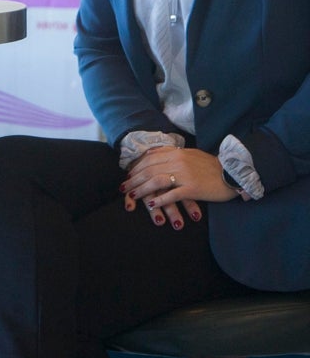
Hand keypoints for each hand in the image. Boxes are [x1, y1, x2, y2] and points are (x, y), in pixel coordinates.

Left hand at [120, 146, 238, 229]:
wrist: (233, 173)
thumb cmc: (211, 165)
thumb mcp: (189, 154)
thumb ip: (171, 154)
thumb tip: (152, 153)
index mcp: (176, 152)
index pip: (149, 159)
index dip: (136, 167)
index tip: (128, 175)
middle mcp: (178, 161)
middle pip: (149, 170)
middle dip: (134, 179)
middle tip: (123, 188)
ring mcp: (185, 175)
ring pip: (156, 181)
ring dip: (142, 189)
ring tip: (132, 196)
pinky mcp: (192, 188)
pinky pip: (172, 195)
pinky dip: (160, 200)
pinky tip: (151, 205)